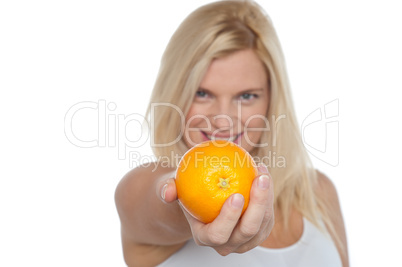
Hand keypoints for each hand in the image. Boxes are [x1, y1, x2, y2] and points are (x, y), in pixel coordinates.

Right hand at [159, 163, 273, 255]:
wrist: (200, 200)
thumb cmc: (186, 193)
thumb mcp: (171, 187)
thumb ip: (166, 188)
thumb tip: (167, 191)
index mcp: (204, 237)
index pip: (218, 234)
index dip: (229, 218)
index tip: (237, 195)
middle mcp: (226, 245)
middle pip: (247, 232)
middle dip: (258, 205)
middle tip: (259, 179)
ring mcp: (244, 242)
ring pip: (262, 225)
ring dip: (267, 198)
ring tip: (262, 172)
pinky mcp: (258, 233)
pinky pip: (268, 218)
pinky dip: (268, 197)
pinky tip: (263, 174)